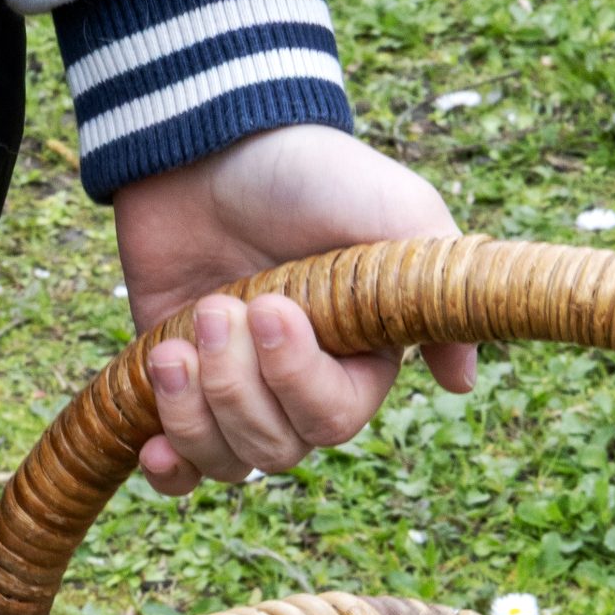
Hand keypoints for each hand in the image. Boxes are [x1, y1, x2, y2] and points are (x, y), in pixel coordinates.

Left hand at [113, 124, 476, 495]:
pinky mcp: (179, 392)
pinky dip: (168, 470)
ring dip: (193, 414)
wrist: (203, 141)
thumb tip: (463, 380)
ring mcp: (236, 394)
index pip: (332, 419)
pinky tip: (151, 446)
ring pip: (227, 461)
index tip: (267, 308)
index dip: (294, 380)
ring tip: (173, 348)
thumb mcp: (391, 208)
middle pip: (276, 448)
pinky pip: (180, 472)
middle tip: (212, 309)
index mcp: (354, 361)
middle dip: (235, 387)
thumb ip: (435, 280)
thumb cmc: (306, 173)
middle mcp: (298, 388)